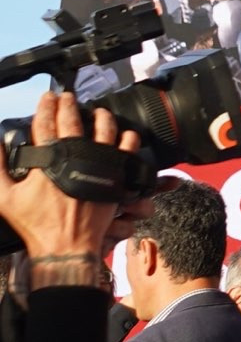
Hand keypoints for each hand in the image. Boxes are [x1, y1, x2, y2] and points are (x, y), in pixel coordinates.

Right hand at [0, 92, 139, 278]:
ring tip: (96, 111)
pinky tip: (123, 133)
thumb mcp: (5, 198)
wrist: (66, 245)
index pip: (46, 123)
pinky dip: (127, 137)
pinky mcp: (117, 174)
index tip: (47, 96)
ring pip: (104, 129)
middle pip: (73, 121)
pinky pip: (128, 148)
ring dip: (100, 116)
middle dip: (68, 105)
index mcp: (49, 159)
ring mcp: (100, 163)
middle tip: (67, 96)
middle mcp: (77, 155)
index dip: (46, 107)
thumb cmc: (36, 224)